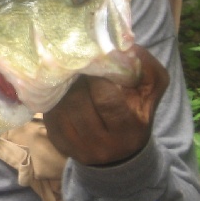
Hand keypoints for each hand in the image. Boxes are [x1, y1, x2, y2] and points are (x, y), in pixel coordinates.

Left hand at [43, 45, 168, 166]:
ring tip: (69, 74)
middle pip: (79, 102)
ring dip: (63, 87)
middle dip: (77, 79)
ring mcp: (77, 147)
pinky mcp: (60, 144)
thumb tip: (124, 47)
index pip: (106, 100)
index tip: (94, 61)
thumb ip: (144, 68)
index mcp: (128, 131)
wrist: (120, 153)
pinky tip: (62, 90)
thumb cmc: (136, 112)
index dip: (98, 77)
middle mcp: (102, 145)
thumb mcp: (150, 91)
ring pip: (61, 107)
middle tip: (76, 62)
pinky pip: (50, 115)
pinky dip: (54, 98)